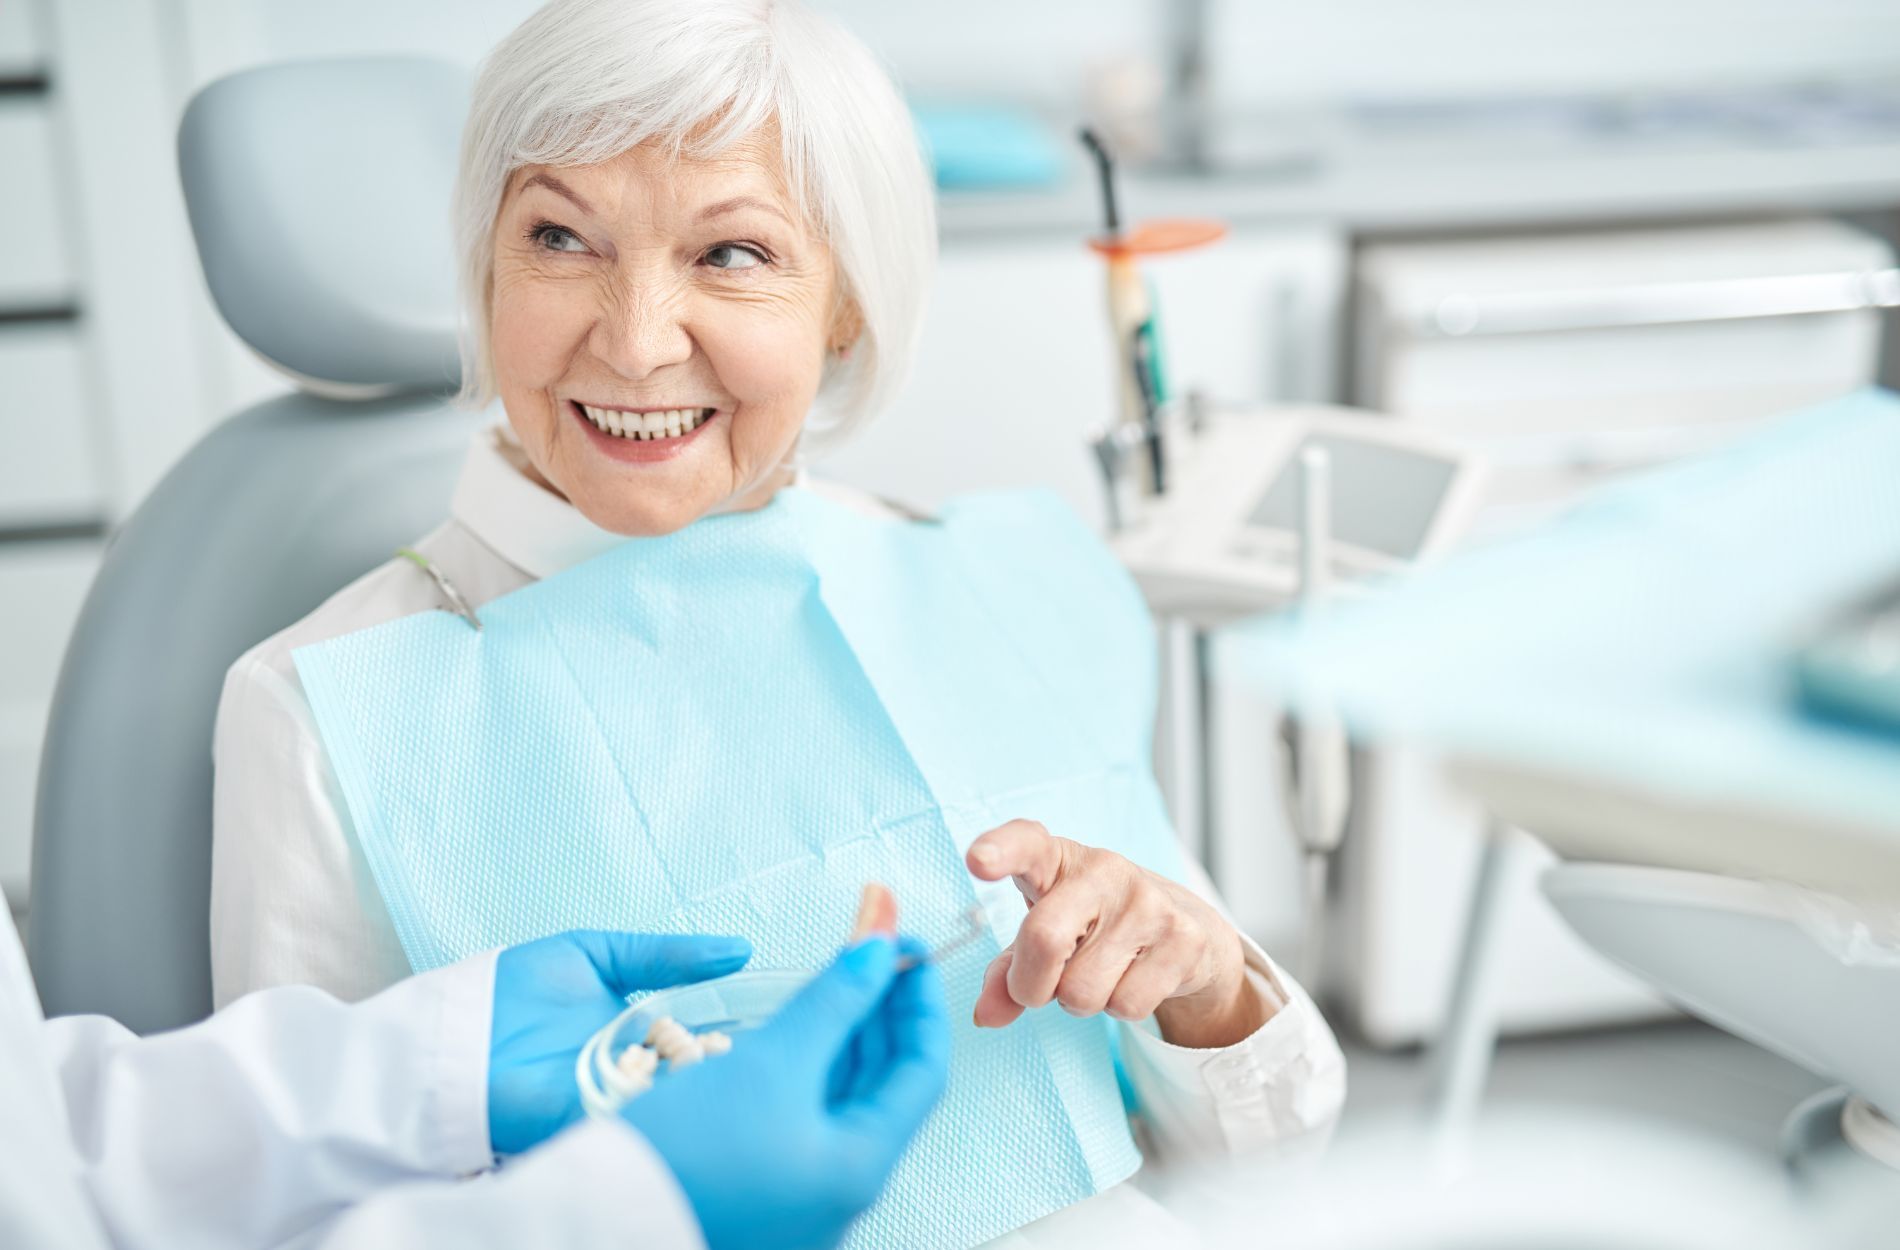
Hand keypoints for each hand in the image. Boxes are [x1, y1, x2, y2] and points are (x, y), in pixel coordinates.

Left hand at [488, 930, 751, 1154]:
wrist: (457, 1030)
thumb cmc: (516, 990)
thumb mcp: (602, 953)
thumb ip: (668, 954)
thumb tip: (741, 948)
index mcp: (641, 1036)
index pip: (702, 1039)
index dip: (736, 1032)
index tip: (777, 1019)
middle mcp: (636, 1074)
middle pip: (697, 1075)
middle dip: (728, 1064)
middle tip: (770, 1045)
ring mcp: (618, 1102)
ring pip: (676, 1099)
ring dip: (701, 1085)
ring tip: (740, 1063)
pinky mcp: (593, 1124)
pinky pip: (640, 1119)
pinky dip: (664, 1104)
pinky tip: (689, 1085)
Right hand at [623, 936, 949, 1249]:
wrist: (593, 1217)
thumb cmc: (683, 1151)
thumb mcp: (769, 1062)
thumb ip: (833, 1001)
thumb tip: (878, 951)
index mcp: (860, 1168)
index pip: (922, 1072)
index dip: (918, 1002)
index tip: (907, 948)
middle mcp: (841, 1191)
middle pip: (884, 1085)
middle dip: (880, 1011)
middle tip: (870, 949)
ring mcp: (803, 1198)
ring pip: (844, 1100)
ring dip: (845, 1035)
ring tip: (836, 975)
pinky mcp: (764, 1192)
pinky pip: (806, 1118)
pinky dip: (811, 1067)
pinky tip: (799, 1026)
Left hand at [967, 819, 1270, 1048]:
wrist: (1185, 928)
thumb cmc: (1094, 925)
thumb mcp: (1045, 933)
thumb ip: (1008, 970)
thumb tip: (986, 1016)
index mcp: (1057, 860)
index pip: (1026, 842)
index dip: (1001, 850)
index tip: (978, 860)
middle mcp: (1104, 870)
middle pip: (1044, 939)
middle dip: (1030, 986)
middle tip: (1039, 988)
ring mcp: (1148, 902)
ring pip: (1083, 991)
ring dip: (1081, 1001)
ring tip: (1101, 972)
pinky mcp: (1184, 939)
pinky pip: (1126, 1006)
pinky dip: (1120, 1008)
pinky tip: (1134, 977)